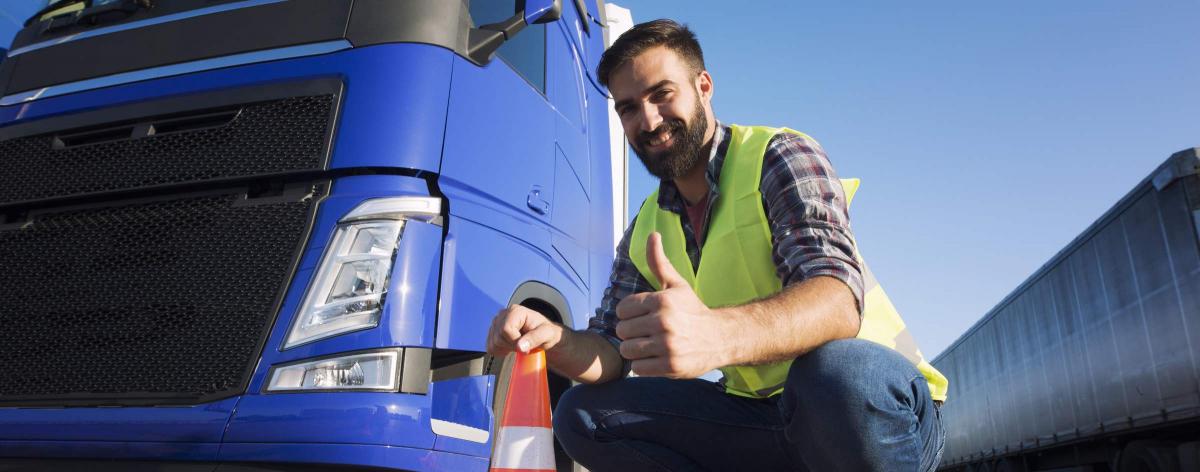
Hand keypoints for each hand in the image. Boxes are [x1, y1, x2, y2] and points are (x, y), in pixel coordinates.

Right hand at [486, 305, 564, 356]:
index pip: (505, 330)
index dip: (514, 341)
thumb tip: (520, 346)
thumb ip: (535, 338)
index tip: (526, 346)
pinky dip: (499, 350)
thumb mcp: (547, 334)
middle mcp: (504, 314)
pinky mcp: (493, 331)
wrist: (543, 335)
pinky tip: (510, 347)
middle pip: (498, 337)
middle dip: (511, 346)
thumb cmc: (546, 332)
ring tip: (517, 345)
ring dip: (505, 348)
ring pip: (493, 342)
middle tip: (523, 346)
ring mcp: (497, 322)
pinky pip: (489, 346)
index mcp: (516, 311)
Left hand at [614, 232, 728, 377]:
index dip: (629, 314)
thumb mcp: (676, 285)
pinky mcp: (670, 366)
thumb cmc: (693, 310)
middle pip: (622, 330)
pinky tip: (656, 358)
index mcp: (662, 300)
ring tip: (650, 346)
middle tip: (647, 333)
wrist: (720, 338)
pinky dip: (644, 366)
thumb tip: (652, 234)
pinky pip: (638, 368)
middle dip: (632, 333)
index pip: (622, 309)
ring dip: (636, 350)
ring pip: (627, 350)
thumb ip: (659, 262)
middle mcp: (664, 322)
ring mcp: (668, 345)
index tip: (642, 317)